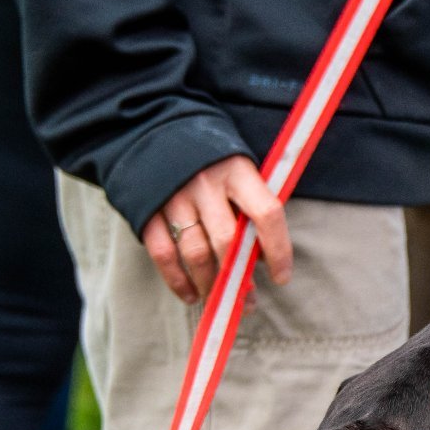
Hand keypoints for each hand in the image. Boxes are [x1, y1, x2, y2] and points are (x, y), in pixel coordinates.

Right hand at [141, 155, 291, 303]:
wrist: (156, 127)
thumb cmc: (212, 157)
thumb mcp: (240, 167)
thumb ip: (252, 205)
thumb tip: (263, 258)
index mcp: (237, 171)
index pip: (266, 213)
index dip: (278, 250)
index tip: (281, 278)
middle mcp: (205, 184)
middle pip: (227, 241)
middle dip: (239, 279)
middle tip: (248, 301)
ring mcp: (174, 197)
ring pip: (195, 253)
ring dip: (210, 285)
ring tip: (220, 301)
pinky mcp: (148, 210)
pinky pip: (163, 254)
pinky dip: (177, 281)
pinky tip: (191, 295)